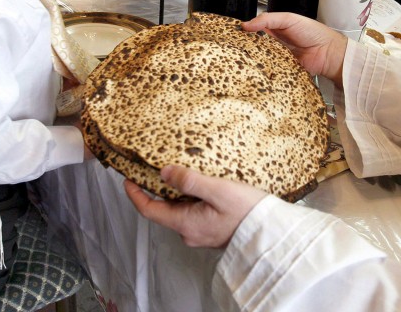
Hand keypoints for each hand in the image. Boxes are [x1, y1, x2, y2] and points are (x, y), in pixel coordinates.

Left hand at [124, 165, 266, 248]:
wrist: (273, 233)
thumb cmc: (248, 212)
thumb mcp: (218, 190)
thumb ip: (190, 181)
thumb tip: (164, 172)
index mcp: (185, 223)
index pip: (149, 210)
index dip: (135, 195)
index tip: (127, 179)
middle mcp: (189, 232)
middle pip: (165, 209)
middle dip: (159, 189)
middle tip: (159, 166)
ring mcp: (201, 233)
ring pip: (181, 210)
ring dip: (179, 192)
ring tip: (185, 171)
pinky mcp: (213, 231)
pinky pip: (194, 213)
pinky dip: (193, 198)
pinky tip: (204, 185)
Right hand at [243, 12, 345, 84]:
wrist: (327, 52)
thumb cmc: (313, 33)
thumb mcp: (289, 19)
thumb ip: (268, 20)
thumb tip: (247, 24)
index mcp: (275, 28)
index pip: (255, 28)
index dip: (245, 30)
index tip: (234, 32)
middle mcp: (274, 43)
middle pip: (254, 44)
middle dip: (246, 45)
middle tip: (235, 46)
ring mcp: (276, 57)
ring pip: (259, 58)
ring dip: (254, 57)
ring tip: (243, 56)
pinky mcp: (280, 69)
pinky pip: (268, 69)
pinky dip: (263, 68)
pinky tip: (257, 67)